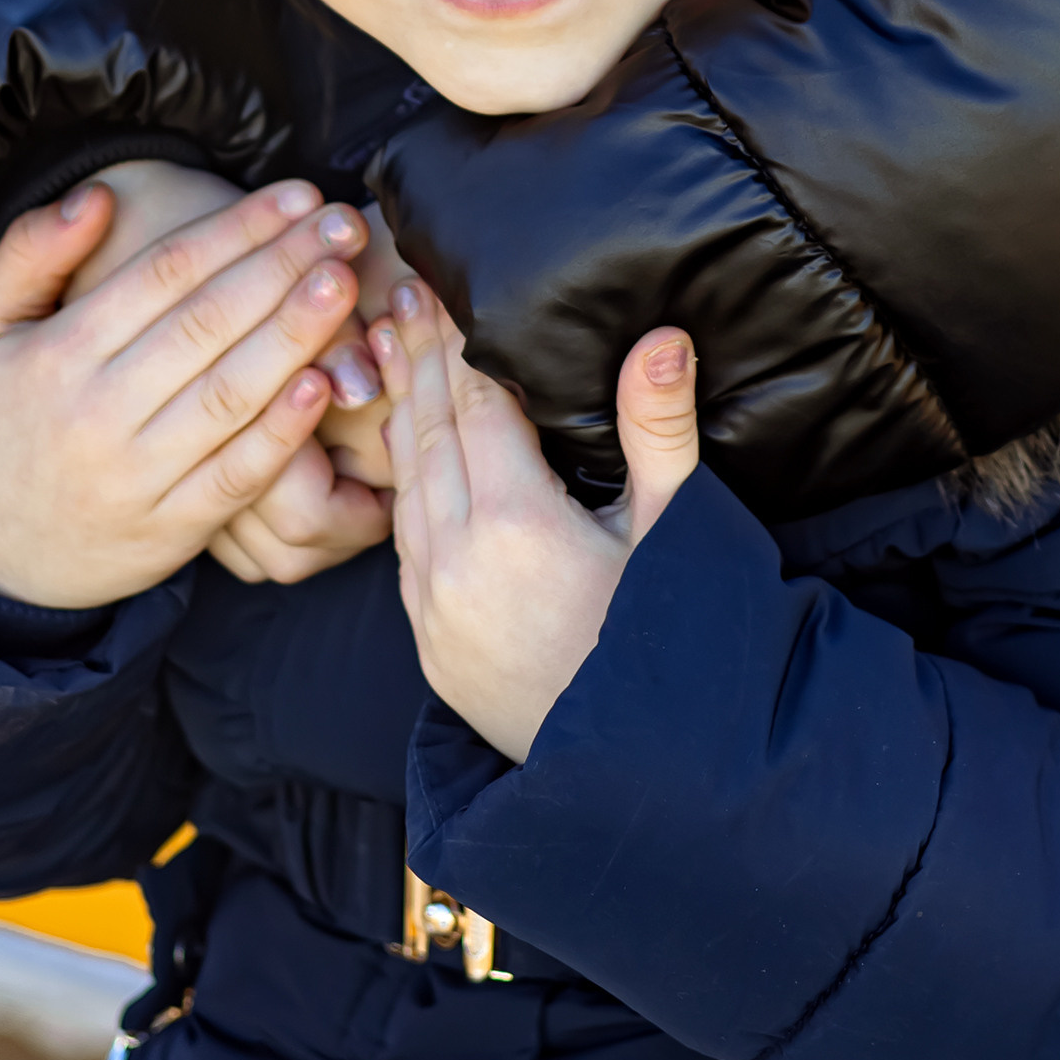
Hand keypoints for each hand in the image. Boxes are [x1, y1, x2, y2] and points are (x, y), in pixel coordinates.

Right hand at [0, 179, 370, 609]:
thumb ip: (29, 252)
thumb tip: (97, 195)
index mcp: (58, 355)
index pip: (164, 274)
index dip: (237, 228)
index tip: (297, 195)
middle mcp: (97, 414)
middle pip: (207, 325)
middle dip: (284, 266)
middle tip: (344, 226)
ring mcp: (135, 477)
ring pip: (228, 396)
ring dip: (296, 337)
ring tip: (344, 284)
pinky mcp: (169, 532)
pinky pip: (235, 477)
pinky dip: (282, 433)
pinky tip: (325, 384)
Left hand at [375, 286, 697, 763]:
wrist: (635, 777)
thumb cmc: (667, 644)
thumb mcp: (672, 531)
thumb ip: (658, 429)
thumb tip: (663, 336)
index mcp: (515, 524)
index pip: (473, 403)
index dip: (455, 338)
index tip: (438, 282)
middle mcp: (457, 560)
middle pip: (426, 432)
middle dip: (414, 357)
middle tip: (398, 291)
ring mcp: (433, 603)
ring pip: (404, 483)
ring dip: (396, 410)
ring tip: (387, 346)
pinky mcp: (428, 638)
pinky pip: (402, 536)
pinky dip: (398, 476)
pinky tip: (400, 445)